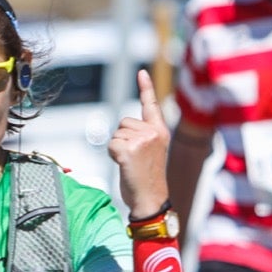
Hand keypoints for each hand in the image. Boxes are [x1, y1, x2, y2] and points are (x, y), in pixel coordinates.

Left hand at [108, 69, 169, 214]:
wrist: (150, 199)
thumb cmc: (147, 178)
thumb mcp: (151, 152)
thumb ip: (142, 136)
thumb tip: (123, 129)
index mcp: (160, 131)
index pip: (151, 105)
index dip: (145, 88)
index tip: (141, 72)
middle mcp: (153, 132)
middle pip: (124, 122)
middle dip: (123, 138)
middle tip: (135, 159)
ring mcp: (142, 140)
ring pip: (116, 134)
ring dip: (117, 148)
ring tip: (131, 163)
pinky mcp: (129, 150)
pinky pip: (111, 144)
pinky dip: (112, 155)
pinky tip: (124, 166)